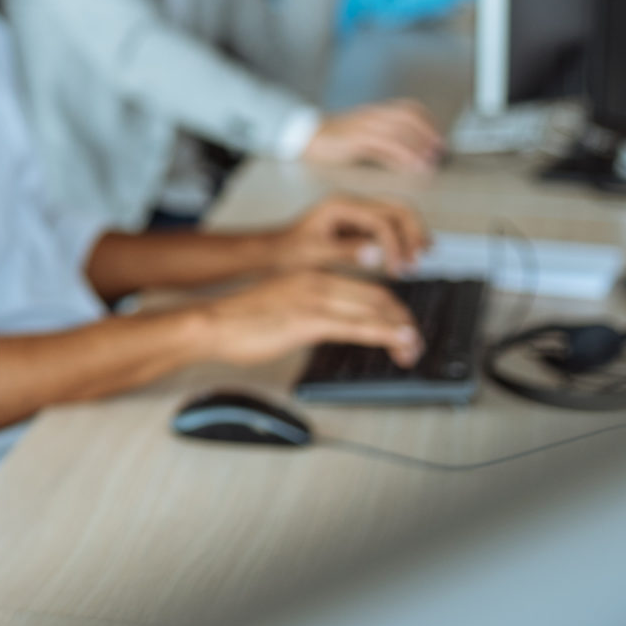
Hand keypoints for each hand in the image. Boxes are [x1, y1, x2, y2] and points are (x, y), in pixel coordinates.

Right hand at [199, 269, 424, 368]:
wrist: (211, 323)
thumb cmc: (241, 321)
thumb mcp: (284, 306)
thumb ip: (311, 311)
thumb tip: (334, 328)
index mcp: (312, 276)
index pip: (367, 289)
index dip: (393, 311)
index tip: (402, 329)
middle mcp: (318, 282)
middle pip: (379, 297)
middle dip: (404, 321)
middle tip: (414, 343)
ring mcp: (314, 299)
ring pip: (375, 309)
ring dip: (401, 330)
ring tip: (412, 349)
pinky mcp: (309, 319)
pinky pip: (359, 326)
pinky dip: (387, 334)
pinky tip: (400, 343)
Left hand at [268, 193, 429, 274]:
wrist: (275, 250)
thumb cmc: (289, 252)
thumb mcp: (314, 254)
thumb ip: (344, 252)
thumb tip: (375, 254)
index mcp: (339, 206)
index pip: (380, 221)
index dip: (394, 245)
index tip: (397, 270)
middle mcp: (352, 202)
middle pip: (397, 208)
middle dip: (413, 233)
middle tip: (418, 261)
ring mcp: (357, 210)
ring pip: (398, 213)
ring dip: (413, 234)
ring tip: (419, 259)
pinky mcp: (360, 222)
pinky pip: (391, 223)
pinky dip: (404, 236)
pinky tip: (411, 254)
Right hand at [303, 100, 445, 173]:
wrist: (309, 137)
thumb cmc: (337, 140)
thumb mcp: (366, 140)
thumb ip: (386, 147)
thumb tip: (408, 159)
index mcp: (377, 112)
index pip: (409, 108)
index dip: (427, 121)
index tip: (438, 137)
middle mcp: (373, 115)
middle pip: (408, 116)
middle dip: (428, 133)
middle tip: (439, 150)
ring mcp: (365, 124)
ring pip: (399, 129)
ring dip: (418, 145)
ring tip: (429, 161)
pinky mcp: (357, 138)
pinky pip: (385, 143)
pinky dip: (403, 154)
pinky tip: (410, 165)